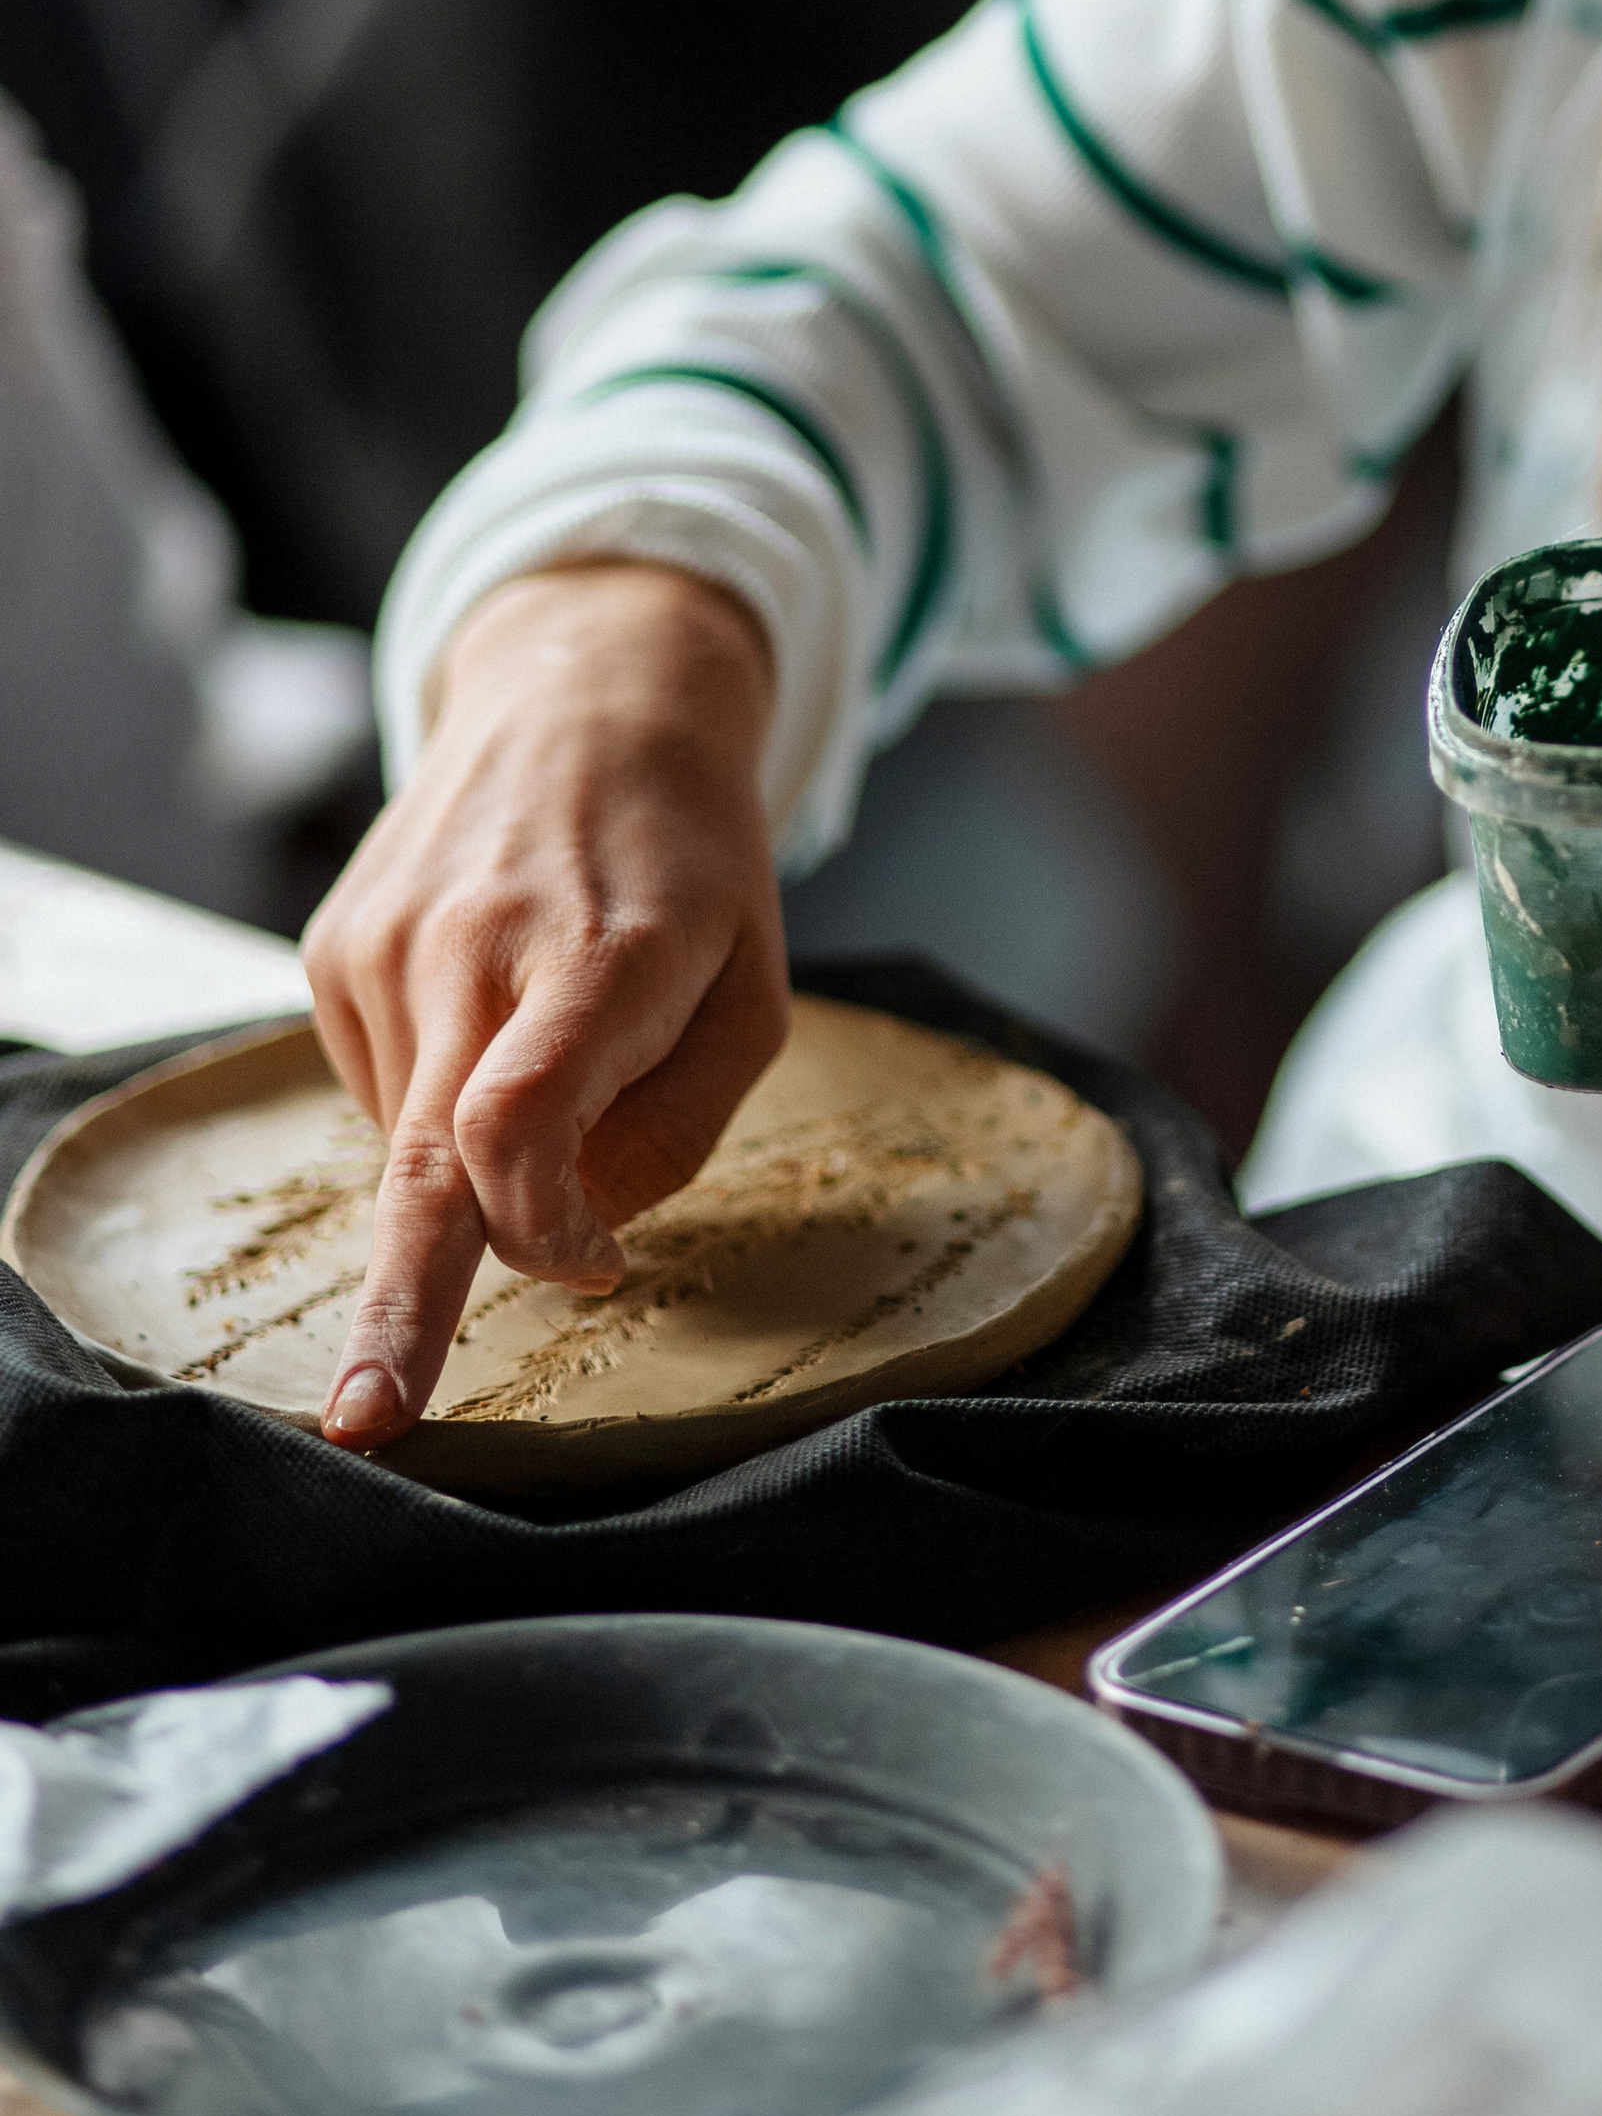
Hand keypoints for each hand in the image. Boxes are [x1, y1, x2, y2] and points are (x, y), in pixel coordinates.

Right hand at [302, 561, 789, 1450]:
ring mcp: (389, 941)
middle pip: (427, 1166)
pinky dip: (439, 1091)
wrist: (586, 693)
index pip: (525, 1119)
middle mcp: (478, 945)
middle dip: (397, 1311)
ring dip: (480, 1144)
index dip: (540, 1226)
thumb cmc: (692, 857)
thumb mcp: (753, 988)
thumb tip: (570, 1241)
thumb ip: (678, 1128)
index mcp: (605, 954)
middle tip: (369, 1421)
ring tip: (549, 1024)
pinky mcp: (334, 944)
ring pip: (416, 1136)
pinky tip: (486, 1003)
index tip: (583, 1271)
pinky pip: (384, 1086)